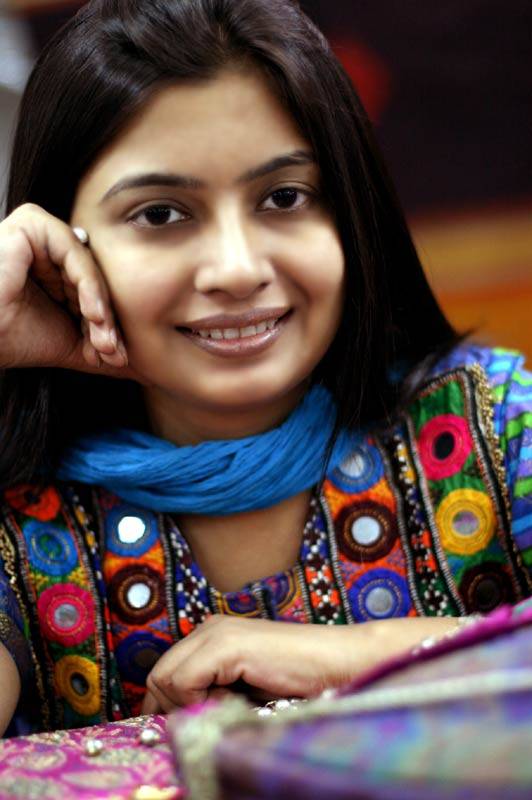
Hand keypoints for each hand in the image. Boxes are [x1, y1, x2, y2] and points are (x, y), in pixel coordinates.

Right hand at [0, 203, 130, 374]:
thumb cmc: (13, 340)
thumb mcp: (73, 345)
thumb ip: (106, 346)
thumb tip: (149, 367)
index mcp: (53, 271)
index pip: (95, 290)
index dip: (107, 324)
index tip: (115, 356)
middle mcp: (45, 249)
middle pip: (95, 279)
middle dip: (107, 320)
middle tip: (113, 351)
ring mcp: (38, 234)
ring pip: (90, 267)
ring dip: (102, 307)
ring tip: (104, 338)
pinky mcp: (30, 223)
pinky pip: (74, 250)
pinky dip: (89, 284)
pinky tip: (94, 314)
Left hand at [142, 616, 359, 713]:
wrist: (338, 664)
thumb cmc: (298, 682)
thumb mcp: (244, 690)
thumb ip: (211, 693)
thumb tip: (175, 721)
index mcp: (212, 635)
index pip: (164, 673)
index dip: (164, 707)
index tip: (176, 732)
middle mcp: (209, 628)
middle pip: (158, 676)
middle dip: (173, 709)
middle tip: (208, 720)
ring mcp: (216, 633)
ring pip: (166, 680)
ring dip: (191, 705)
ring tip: (230, 705)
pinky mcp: (225, 645)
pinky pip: (184, 682)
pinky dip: (201, 701)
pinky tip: (235, 699)